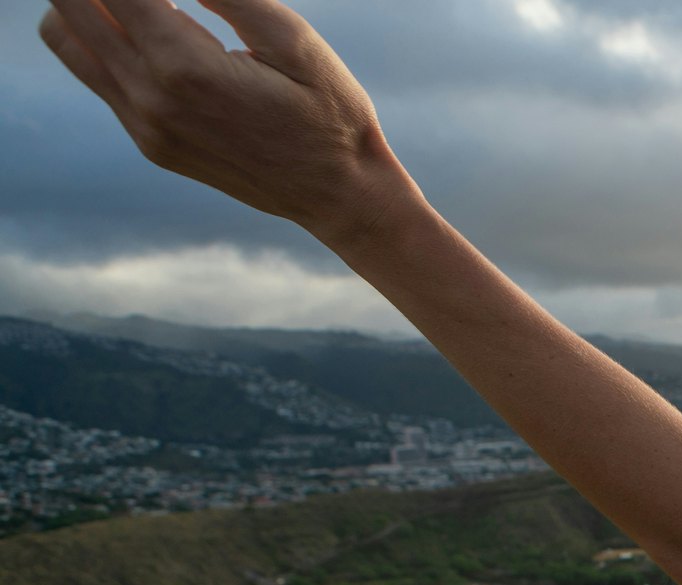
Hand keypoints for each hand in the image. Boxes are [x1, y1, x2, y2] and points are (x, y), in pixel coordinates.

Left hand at [37, 0, 412, 242]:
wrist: (341, 194)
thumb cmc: (331, 113)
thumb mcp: (295, 41)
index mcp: (185, 67)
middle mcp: (151, 99)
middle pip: (68, 6)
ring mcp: (145, 125)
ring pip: (67, 39)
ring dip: (85, 4)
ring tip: (139, 3)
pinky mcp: (150, 142)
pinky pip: (96, 75)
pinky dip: (106, 39)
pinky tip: (155, 32)